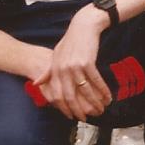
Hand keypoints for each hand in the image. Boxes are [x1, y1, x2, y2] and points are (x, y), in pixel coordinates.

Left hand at [36, 5, 110, 119]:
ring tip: (101, 109)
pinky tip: (108, 97)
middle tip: (86, 118)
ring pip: (84, 91)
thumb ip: (47, 71)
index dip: (64, 108)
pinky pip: (96, 81)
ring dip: (94, 102)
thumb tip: (36, 83)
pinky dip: (103, 90)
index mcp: (55, 70)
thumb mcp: (55, 55)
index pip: (57, 95)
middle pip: (70, 96)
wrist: (84, 26)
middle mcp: (63, 70)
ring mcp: (75, 67)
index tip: (71, 116)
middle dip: (78, 110)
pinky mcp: (88, 62)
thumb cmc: (71, 41)